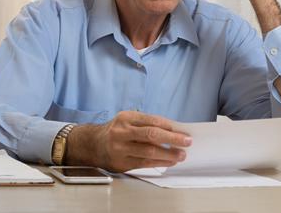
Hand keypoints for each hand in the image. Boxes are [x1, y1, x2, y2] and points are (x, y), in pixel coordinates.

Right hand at [64, 111, 190, 172]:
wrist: (93, 144)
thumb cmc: (117, 131)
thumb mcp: (129, 120)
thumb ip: (148, 123)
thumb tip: (173, 130)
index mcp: (126, 118)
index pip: (152, 120)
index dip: (169, 127)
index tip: (183, 131)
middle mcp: (121, 132)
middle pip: (151, 135)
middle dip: (172, 139)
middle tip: (186, 142)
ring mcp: (120, 149)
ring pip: (149, 152)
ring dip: (168, 154)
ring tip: (181, 155)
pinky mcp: (121, 163)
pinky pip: (144, 163)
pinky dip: (159, 163)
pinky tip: (169, 162)